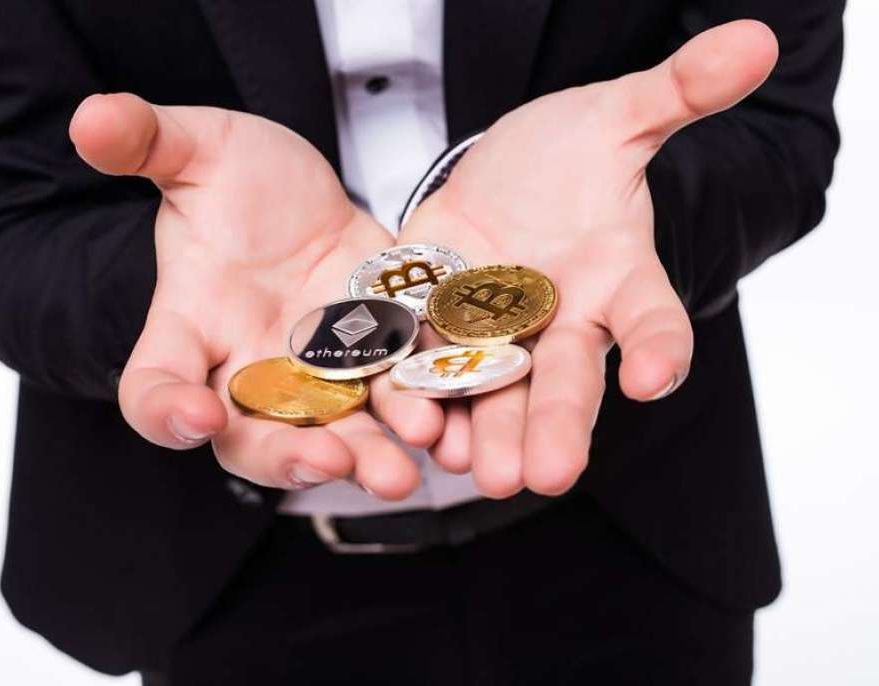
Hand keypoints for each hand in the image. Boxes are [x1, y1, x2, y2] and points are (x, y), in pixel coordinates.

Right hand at [69, 95, 441, 496]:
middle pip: (253, 439)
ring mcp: (318, 375)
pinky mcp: (378, 363)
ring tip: (404, 469)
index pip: (153, 387)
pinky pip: (397, 398)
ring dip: (368, 454)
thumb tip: (92, 118)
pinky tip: (451, 426)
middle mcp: (250, 369)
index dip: (165, 410)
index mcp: (190, 329)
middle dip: (288, 456)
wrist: (307, 200)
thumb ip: (148, 142)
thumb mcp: (198, 151)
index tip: (192, 416)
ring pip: (335, 434)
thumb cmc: (240, 185)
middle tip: (327, 461)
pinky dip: (421, 414)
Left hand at [399, 20, 778, 496]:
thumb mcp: (616, 120)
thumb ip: (674, 95)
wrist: (501, 177)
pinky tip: (412, 425)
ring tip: (475, 470)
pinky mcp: (432, 320)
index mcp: (617, 281)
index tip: (654, 377)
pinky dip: (417, 390)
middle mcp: (561, 321)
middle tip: (546, 476)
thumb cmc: (569, 157)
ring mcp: (494, 330)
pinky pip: (427, 359)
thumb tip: (754, 41)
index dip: (657, 349)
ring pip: (494, 387)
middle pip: (563, 379)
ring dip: (484, 428)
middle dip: (555, 425)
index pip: (652, 321)